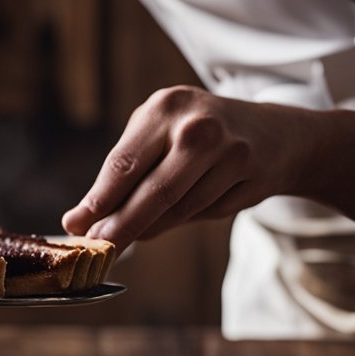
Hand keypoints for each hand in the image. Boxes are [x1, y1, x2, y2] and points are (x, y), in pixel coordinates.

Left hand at [61, 85, 354, 247]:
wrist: (279, 134)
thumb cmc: (202, 140)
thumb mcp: (162, 137)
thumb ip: (126, 176)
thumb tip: (83, 220)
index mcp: (164, 107)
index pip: (122, 163)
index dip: (98, 201)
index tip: (75, 226)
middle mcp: (197, 125)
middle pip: (151, 192)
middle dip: (121, 226)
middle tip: (100, 248)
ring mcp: (228, 149)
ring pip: (178, 209)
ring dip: (155, 226)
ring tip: (140, 229)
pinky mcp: (249, 174)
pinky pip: (204, 212)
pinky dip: (190, 218)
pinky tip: (193, 206)